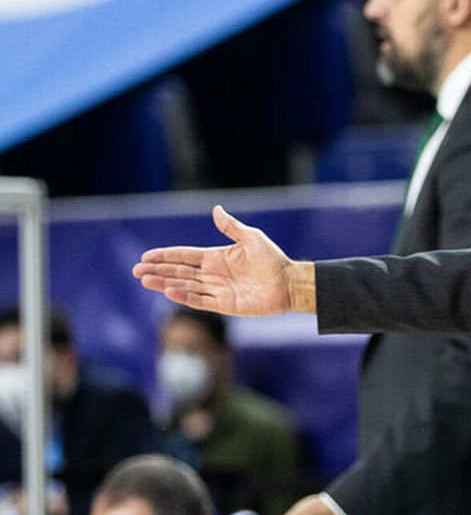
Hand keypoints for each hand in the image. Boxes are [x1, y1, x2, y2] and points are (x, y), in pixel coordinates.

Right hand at [132, 206, 310, 316]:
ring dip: (165, 283)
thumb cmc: (273, 259)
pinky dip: (184, 297)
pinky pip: (200, 301)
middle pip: (179, 272)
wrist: (289, 282)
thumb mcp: (251, 238)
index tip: (146, 256)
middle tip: (136, 271)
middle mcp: (213, 274)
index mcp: (216, 257)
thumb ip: (231, 227)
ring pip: (185, 286)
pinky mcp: (225, 305)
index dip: (165, 256)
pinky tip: (169, 291)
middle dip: (158, 271)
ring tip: (146, 281)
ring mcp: (218, 290)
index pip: (184, 256)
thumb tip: (215, 209)